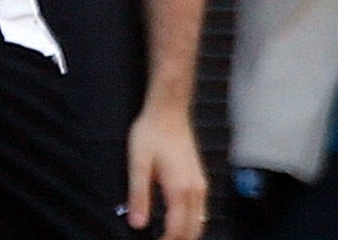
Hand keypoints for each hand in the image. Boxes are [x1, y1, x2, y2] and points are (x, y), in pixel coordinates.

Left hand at [125, 102, 206, 239]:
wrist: (169, 111)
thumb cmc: (151, 133)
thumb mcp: (138, 163)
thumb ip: (138, 195)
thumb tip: (136, 224)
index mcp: (180, 190)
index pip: (176, 230)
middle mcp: (195, 190)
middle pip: (192, 231)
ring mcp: (200, 185)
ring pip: (200, 222)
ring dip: (186, 234)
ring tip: (167, 237)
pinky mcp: (200, 179)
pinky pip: (201, 211)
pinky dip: (191, 223)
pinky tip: (177, 222)